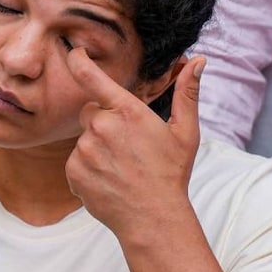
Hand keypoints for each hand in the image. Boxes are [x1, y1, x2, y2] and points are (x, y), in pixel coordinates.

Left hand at [63, 48, 203, 241]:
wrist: (153, 217)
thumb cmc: (171, 173)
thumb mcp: (185, 132)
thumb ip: (187, 94)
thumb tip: (198, 61)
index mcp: (127, 112)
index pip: (92, 78)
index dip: (79, 62)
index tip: (75, 53)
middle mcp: (102, 128)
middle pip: (90, 112)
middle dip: (103, 121)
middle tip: (126, 144)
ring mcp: (85, 150)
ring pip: (84, 139)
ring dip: (97, 147)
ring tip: (121, 167)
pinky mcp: (74, 171)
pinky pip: (75, 161)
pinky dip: (88, 168)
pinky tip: (109, 179)